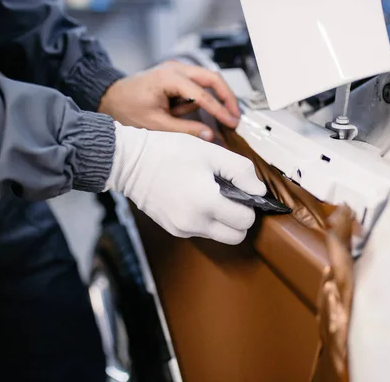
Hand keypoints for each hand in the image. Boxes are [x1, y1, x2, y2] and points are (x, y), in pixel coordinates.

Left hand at [98, 61, 239, 141]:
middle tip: (235, 116)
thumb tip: (209, 135)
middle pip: (213, 79)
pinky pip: (196, 88)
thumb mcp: (156, 124)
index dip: (220, 110)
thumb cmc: (127, 108)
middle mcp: (176, 68)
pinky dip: (195, 101)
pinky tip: (176, 111)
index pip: (203, 94)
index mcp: (169, 77)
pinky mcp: (178, 76)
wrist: (110, 97)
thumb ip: (185, 130)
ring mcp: (177, 70)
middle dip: (226, 98)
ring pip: (205, 84)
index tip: (232, 122)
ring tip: (175, 115)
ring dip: (200, 103)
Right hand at [105, 122, 265, 244]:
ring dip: (223, 221)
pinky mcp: (174, 230)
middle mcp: (194, 222)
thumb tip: (258, 190)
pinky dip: (206, 220)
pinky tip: (197, 198)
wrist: (130, 161)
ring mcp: (182, 229)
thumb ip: (241, 171)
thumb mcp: (211, 152)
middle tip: (232, 196)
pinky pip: (202, 231)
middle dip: (240, 219)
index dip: (249, 205)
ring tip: (212, 195)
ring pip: (219, 236)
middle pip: (236, 236)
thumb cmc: (168, 152)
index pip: (245, 220)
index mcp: (206, 202)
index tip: (242, 191)